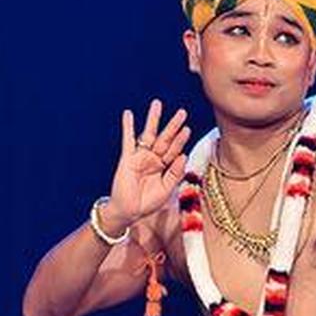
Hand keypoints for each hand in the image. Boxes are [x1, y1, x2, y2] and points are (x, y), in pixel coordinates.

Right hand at [108, 100, 190, 226]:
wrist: (129, 212)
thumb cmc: (148, 202)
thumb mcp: (167, 189)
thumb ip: (175, 173)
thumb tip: (183, 155)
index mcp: (164, 167)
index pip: (174, 150)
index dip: (181, 140)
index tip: (188, 128)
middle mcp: (153, 159)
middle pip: (164, 139)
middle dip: (172, 125)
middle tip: (182, 112)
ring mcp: (140, 157)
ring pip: (148, 135)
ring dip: (152, 119)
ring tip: (157, 104)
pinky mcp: (127, 159)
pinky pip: (128, 140)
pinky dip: (128, 127)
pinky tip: (129, 114)